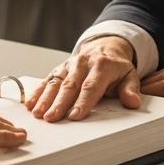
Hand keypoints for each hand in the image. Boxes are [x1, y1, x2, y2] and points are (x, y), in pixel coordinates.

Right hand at [23, 36, 141, 121]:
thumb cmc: (116, 67)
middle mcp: (82, 63)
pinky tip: (30, 104)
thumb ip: (130, 89)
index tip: (75, 115)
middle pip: (70, 85)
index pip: (91, 86)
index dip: (83, 102)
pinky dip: (37, 92)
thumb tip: (133, 102)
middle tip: (51, 118)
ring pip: (55, 82)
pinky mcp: (59, 68)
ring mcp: (68, 65)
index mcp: (101, 65)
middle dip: (59, 103)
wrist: (105, 46)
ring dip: (45, 98)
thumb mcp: (129, 75)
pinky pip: (47, 80)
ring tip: (38, 113)